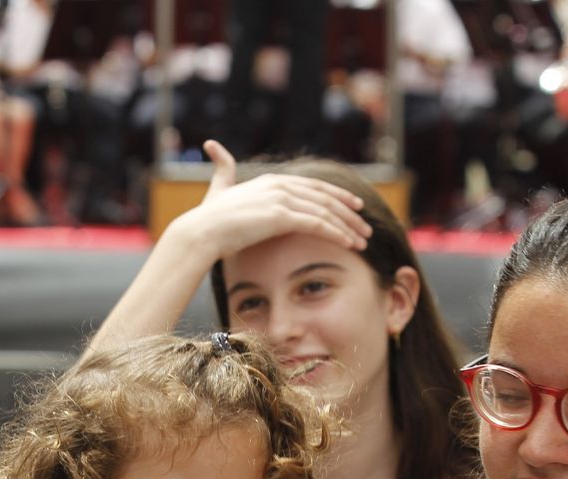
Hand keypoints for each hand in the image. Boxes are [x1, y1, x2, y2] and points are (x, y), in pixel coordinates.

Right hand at [170, 140, 371, 261]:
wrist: (201, 232)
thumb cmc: (208, 217)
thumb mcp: (219, 187)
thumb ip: (223, 168)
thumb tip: (212, 146)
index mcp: (272, 180)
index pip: (315, 186)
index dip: (339, 195)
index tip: (356, 206)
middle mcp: (280, 185)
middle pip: (326, 198)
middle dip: (350, 214)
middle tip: (366, 227)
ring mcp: (281, 199)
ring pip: (326, 212)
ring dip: (348, 227)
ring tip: (363, 241)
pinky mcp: (281, 216)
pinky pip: (318, 225)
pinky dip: (337, 234)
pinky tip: (349, 245)